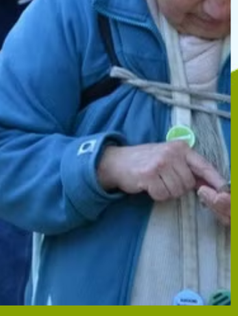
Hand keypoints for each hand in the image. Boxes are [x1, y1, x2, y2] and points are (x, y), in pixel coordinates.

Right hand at [97, 141, 228, 223]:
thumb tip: (213, 186)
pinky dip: (156, 194)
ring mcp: (159, 162)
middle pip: (189, 183)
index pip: (205, 166)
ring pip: (177, 191)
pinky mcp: (148, 174)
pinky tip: (148, 185)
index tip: (226, 192)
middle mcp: (171, 153)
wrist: (116, 161)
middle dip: (179, 187)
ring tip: (155, 181)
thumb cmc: (146, 161)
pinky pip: (163, 194)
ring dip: (166, 191)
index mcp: (180, 147)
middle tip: (164, 179)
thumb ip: (189, 169)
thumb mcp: (169, 159)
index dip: (216, 181)